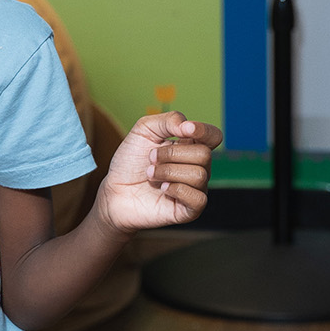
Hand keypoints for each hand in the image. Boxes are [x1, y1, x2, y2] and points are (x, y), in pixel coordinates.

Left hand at [94, 112, 221, 235]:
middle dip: (171, 154)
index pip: (214, 136)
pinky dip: (176, 190)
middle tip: (150, 159)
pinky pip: (198, 199)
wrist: (115, 190)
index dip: (204, 131)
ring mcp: (196, 189)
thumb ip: (168, 120)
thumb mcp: (143, 131)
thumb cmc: (130, 160)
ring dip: (167, 172)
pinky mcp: (190, 210)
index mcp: (190, 146)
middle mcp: (198, 167)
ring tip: (150, 174)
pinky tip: (162, 189)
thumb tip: (189, 126)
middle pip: (204, 154)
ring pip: (199, 175)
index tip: (183, 130)